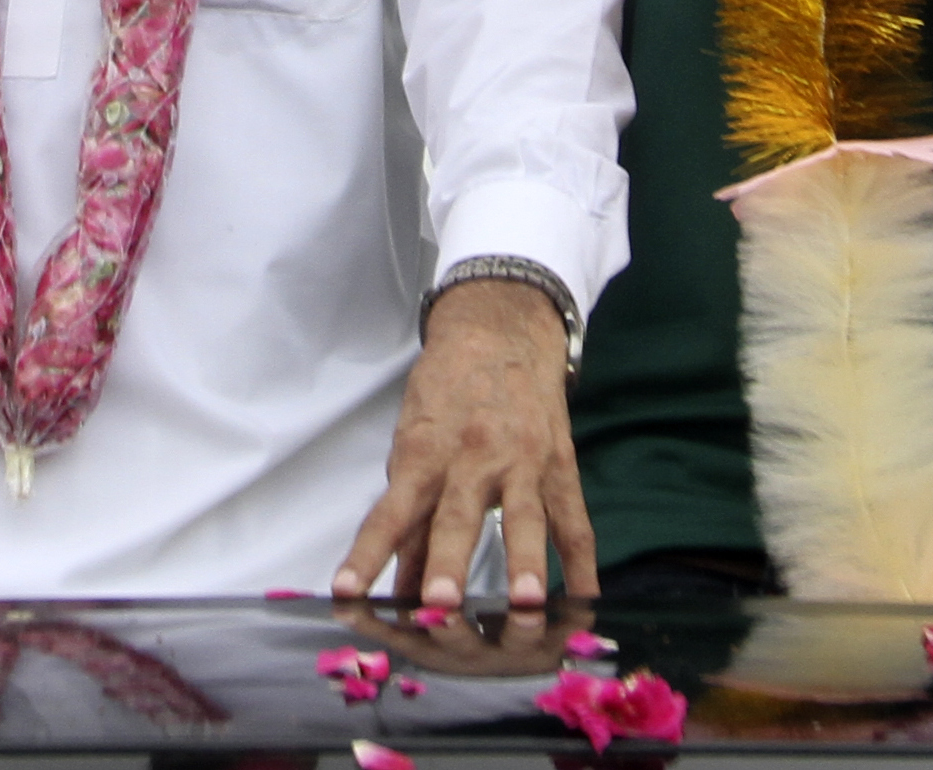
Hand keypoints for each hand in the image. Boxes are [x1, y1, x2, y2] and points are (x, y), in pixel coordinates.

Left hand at [330, 278, 592, 613]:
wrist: (500, 329)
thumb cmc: (446, 393)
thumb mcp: (414, 442)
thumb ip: (409, 517)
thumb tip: (399, 589)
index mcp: (425, 453)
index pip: (391, 512)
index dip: (368, 552)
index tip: (346, 591)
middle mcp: (472, 458)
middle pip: (458, 516)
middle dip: (448, 560)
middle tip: (440, 603)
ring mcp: (522, 460)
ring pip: (525, 516)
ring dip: (524, 561)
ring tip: (526, 603)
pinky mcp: (559, 463)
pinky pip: (573, 519)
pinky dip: (581, 562)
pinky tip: (585, 599)